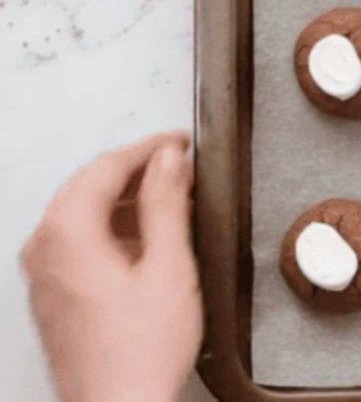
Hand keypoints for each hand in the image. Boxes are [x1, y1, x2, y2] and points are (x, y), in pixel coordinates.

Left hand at [21, 132, 200, 401]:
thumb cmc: (140, 353)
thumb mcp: (169, 267)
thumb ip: (167, 204)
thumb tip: (168, 161)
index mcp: (67, 233)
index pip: (107, 166)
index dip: (150, 147)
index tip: (181, 142)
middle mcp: (44, 248)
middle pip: (88, 184)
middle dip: (136, 168)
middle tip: (180, 165)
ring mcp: (44, 273)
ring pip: (80, 211)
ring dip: (124, 197)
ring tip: (171, 199)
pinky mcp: (52, 293)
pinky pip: (76, 240)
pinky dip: (111, 225)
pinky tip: (146, 238)